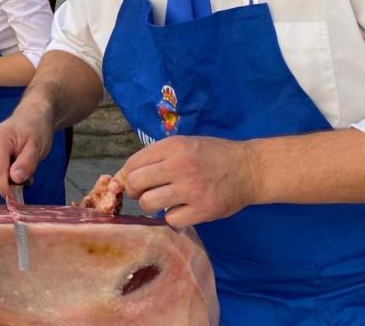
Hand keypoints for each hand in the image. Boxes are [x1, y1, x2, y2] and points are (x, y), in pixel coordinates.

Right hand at [0, 107, 54, 197]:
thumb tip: (15, 179)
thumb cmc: (36, 129)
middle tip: (27, 179)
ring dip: (6, 180)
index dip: (6, 189)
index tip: (17, 200)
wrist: (32, 117)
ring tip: (22, 170)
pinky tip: (15, 167)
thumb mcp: (37, 147)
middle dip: (8, 183)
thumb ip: (26, 163)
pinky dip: (4, 175)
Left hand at [109, 136, 257, 227]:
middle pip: (135, 184)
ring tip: (164, 200)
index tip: (132, 182)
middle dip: (134, 191)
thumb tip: (116, 181)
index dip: (126, 176)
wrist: (250, 169)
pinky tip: (182, 209)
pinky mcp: (203, 210)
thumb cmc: (211, 156)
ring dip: (151, 204)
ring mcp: (192, 189)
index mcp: (172, 147)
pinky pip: (170, 220)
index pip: (131, 164)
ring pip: (148, 203)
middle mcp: (180, 166)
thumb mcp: (181, 146)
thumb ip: (151, 159)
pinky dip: (173, 217)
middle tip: (145, 192)